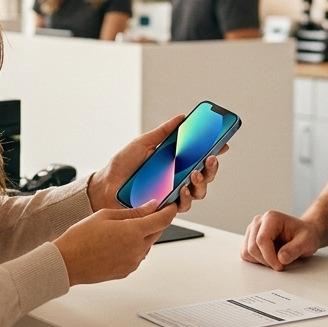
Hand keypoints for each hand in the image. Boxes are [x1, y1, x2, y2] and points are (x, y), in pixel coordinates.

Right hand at [54, 200, 177, 285]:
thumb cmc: (81, 238)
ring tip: (120, 230)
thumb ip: (133, 211)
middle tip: (142, 213)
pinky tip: (115, 243)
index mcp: (133, 232)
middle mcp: (137, 249)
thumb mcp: (106, 215)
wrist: (67, 263)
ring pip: (147, 244)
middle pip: (156, 232)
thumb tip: (151, 206)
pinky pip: (137, 256)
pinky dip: (133, 247)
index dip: (170, 210)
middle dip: (153, 221)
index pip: (163, 220)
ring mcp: (133, 262)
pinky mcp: (127, 271)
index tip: (172, 205)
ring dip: (142, 235)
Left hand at [87, 114, 226, 213]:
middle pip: (205, 176)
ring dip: (201, 183)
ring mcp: (171, 194)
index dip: (214, 151)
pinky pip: (182, 206)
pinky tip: (181, 189)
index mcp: (174, 163)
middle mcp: (176, 179)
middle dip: (212, 168)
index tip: (222, 143)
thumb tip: (181, 118)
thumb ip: (163, 132)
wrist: (105, 186)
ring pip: (198, 193)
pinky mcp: (164, 208)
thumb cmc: (122, 166)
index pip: (200, 157)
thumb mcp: (143, 143)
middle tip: (211, 158)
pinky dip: (185, 197)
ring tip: (196, 174)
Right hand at [240, 210, 320, 270]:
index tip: (280, 266)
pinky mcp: (250, 239)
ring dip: (261, 261)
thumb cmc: (305, 235)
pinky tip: (269, 258)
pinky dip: (256, 261)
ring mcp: (252, 230)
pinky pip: (246, 254)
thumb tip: (281, 258)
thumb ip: (295, 249)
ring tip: (276, 259)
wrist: (303, 234)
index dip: (269, 257)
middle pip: (252, 247)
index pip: (262, 240)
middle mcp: (259, 221)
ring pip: (247, 252)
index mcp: (271, 218)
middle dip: (266, 260)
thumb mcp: (307, 242)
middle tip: (280, 264)